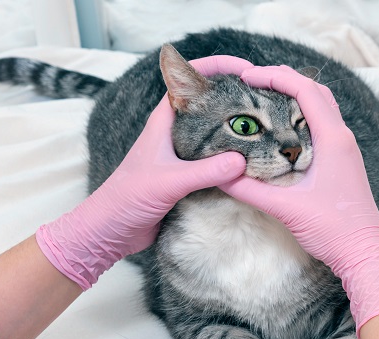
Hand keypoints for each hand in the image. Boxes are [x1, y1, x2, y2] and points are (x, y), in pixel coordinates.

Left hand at [36, 55, 253, 289]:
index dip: (217, 68)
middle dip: (234, 97)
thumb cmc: (128, 198)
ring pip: (212, 134)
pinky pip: (212, 161)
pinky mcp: (183, 177)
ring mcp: (179, 155)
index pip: (190, 79)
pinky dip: (230, 159)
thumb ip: (205, 171)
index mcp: (163, 122)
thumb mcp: (169, 181)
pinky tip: (249, 163)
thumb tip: (241, 160)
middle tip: (264, 99)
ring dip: (235, 129)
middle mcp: (173, 134)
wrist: (111, 230)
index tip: (246, 71)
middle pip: (207, 104)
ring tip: (266, 128)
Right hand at [218, 65, 378, 331]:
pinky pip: (322, 125)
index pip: (305, 90)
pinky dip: (301, 115)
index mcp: (333, 139)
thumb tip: (221, 175)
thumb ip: (250, 190)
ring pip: (322, 106)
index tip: (248, 78)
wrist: (363, 253)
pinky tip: (281, 129)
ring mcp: (344, 148)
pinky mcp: (341, 160)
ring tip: (264, 99)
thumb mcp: (285, 208)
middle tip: (253, 83)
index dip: (276, 77)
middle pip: (315, 90)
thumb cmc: (333, 229)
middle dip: (284, 79)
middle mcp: (341, 137)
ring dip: (295, 95)